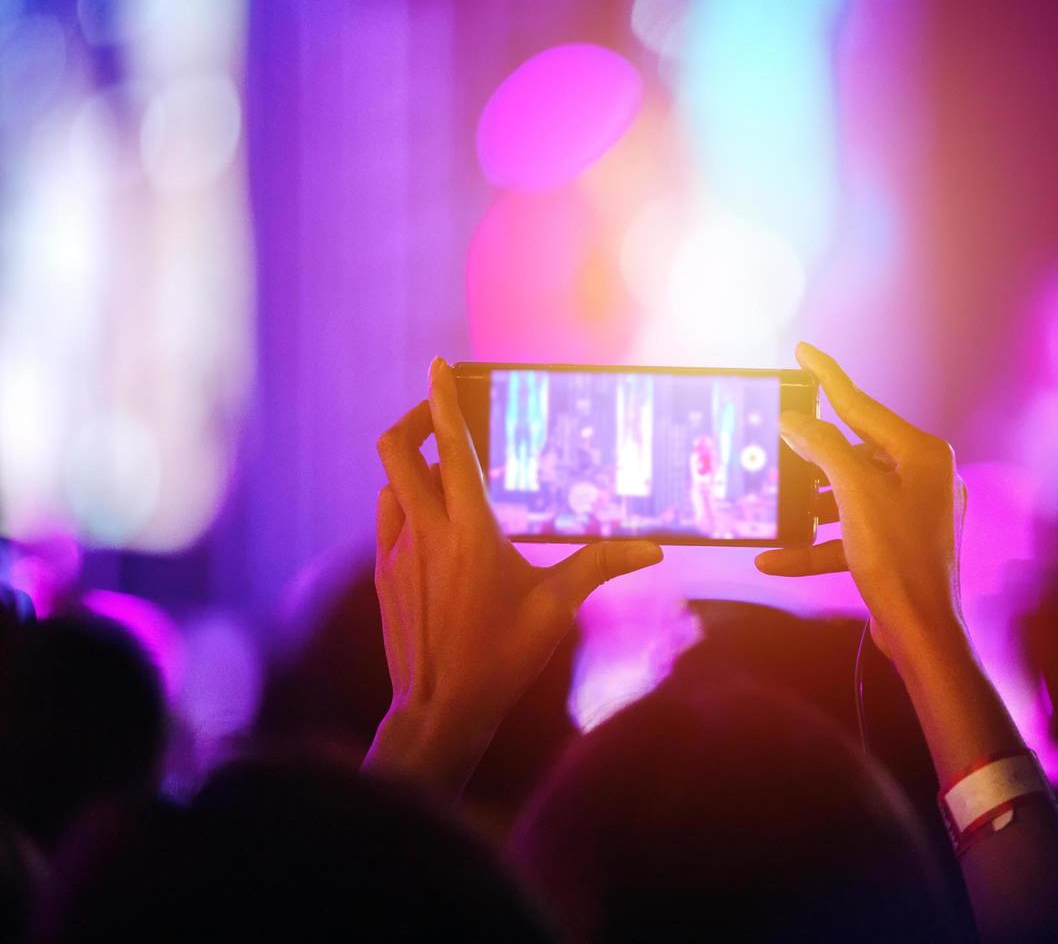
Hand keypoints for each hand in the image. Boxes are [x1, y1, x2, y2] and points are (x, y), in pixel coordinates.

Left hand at [365, 357, 662, 792]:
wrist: (440, 711)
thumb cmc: (501, 658)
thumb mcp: (557, 607)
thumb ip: (601, 564)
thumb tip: (654, 548)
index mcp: (469, 532)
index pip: (449, 448)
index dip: (440, 399)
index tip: (440, 365)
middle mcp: (425, 534)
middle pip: (397, 451)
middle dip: (414, 420)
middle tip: (438, 413)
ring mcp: (396, 554)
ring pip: (390, 484)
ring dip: (411, 466)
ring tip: (444, 470)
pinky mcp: (385, 576)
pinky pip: (387, 520)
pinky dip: (405, 503)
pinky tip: (433, 522)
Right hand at [756, 343, 966, 664]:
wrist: (922, 632)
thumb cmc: (897, 557)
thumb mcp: (854, 493)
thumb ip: (823, 449)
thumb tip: (794, 421)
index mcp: (921, 453)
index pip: (863, 406)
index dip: (827, 378)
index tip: (802, 352)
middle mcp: (923, 476)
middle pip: (854, 452)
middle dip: (811, 458)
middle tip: (775, 442)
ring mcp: (913, 513)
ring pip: (849, 494)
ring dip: (810, 505)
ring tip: (773, 507)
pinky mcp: (900, 545)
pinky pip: (852, 533)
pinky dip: (817, 543)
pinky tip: (774, 559)